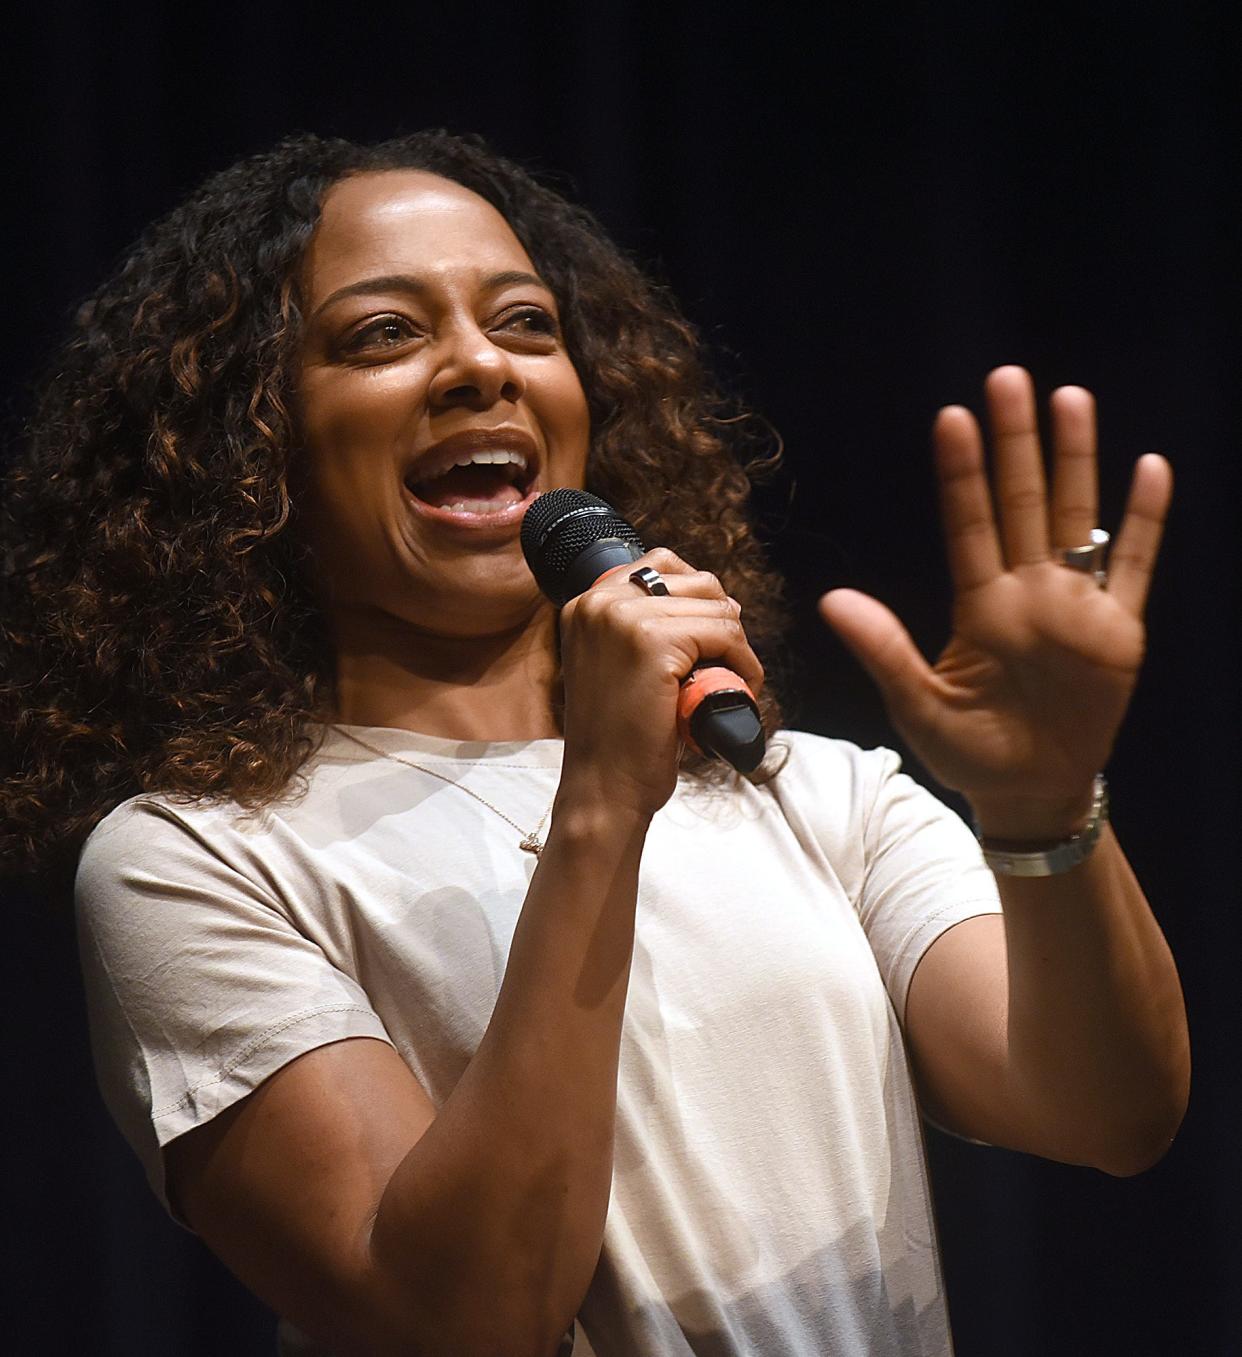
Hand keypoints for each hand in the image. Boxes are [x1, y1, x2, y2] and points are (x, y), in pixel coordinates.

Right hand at [558, 548, 763, 817]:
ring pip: (717, 607)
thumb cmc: (618, 737)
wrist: (604, 787)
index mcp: (586, 604)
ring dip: (736, 646)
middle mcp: (600, 603)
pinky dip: (743, 663)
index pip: (661, 563)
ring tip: (729, 683)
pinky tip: (739, 688)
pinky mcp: (654, 641)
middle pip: (697, 580)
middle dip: (722, 621)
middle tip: (723, 666)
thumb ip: (642, 627)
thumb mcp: (617, 665)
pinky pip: (725, 634)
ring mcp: (624, 619)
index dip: (698, 599)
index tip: (708, 640)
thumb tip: (717, 599)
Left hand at [818, 366, 1171, 839]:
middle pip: (1022, 502)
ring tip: (1070, 399)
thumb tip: (831, 600)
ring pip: (1077, 516)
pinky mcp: (1120, 631)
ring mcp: (1076, 607)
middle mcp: (1028, 593)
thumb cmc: (967, 750)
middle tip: (1007, 379)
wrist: (1029, 791)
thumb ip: (883, 650)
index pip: (968, 525)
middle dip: (1016, 443)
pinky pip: (1133, 565)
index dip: (962, 474)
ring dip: (1076, 461)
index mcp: (979, 606)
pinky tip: (1150, 468)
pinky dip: (1143, 521)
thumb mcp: (918, 705)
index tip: (952, 419)